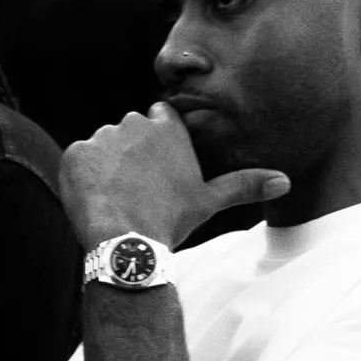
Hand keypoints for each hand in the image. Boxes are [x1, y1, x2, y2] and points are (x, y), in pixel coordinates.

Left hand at [63, 101, 287, 252]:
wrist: (128, 241)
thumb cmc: (171, 220)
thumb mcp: (209, 201)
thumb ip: (245, 184)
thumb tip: (285, 181)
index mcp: (166, 128)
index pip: (159, 120)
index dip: (157, 144)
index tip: (158, 170)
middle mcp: (133, 124)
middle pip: (128, 134)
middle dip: (129, 156)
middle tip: (137, 191)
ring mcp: (101, 137)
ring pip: (101, 149)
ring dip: (105, 169)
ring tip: (116, 200)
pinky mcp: (75, 153)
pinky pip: (77, 163)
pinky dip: (82, 180)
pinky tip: (96, 201)